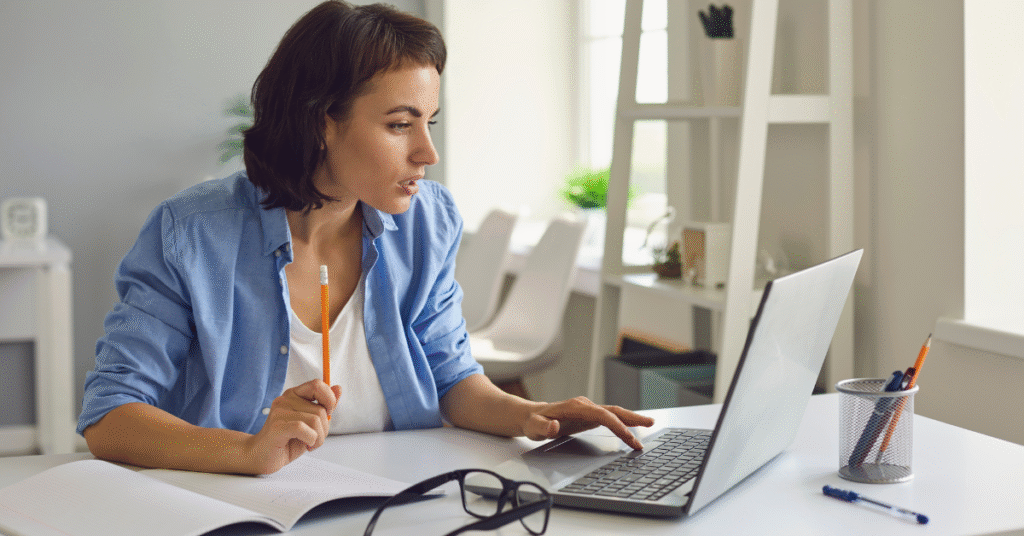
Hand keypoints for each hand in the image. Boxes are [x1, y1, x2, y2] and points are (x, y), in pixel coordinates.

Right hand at [244, 380, 340, 473]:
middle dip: (324, 429)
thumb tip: (338, 388)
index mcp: (294, 395)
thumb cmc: (287, 440)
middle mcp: (285, 399)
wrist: (260, 456)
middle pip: (320, 409)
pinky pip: (303, 428)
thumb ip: (323, 407)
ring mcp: (279, 412)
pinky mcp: (277, 426)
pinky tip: (306, 445)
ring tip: (310, 444)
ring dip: (319, 438)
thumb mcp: (310, 423)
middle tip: (315, 439)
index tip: (327, 415)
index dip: (329, 399)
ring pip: (315, 420)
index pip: (317, 385)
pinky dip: (311, 439)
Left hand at [521, 396, 654, 449]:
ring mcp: (588, 409)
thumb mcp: (534, 427)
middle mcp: (584, 405)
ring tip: (649, 424)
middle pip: (613, 410)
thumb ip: (543, 427)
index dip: (616, 425)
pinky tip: (632, 427)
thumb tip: (553, 426)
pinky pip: (610, 417)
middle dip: (632, 418)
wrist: (531, 417)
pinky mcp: (589, 415)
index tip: (628, 436)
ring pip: (614, 412)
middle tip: (650, 424)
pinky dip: (623, 422)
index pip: (602, 415)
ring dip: (631, 419)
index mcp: (575, 407)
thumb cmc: (533, 422)